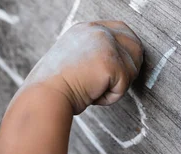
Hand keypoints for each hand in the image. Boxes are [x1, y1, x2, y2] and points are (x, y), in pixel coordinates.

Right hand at [23, 21, 143, 113]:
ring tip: (92, 89)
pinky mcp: (111, 63)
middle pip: (135, 46)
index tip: (123, 68)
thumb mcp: (73, 59)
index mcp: (86, 29)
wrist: (45, 95)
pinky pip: (124, 86)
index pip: (122, 30)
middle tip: (109, 85)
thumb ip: (93, 54)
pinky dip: (110, 97)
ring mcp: (105, 45)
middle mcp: (97, 31)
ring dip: (116, 86)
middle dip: (128, 69)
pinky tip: (91, 95)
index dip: (127, 50)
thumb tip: (116, 64)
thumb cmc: (54, 86)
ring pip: (132, 69)